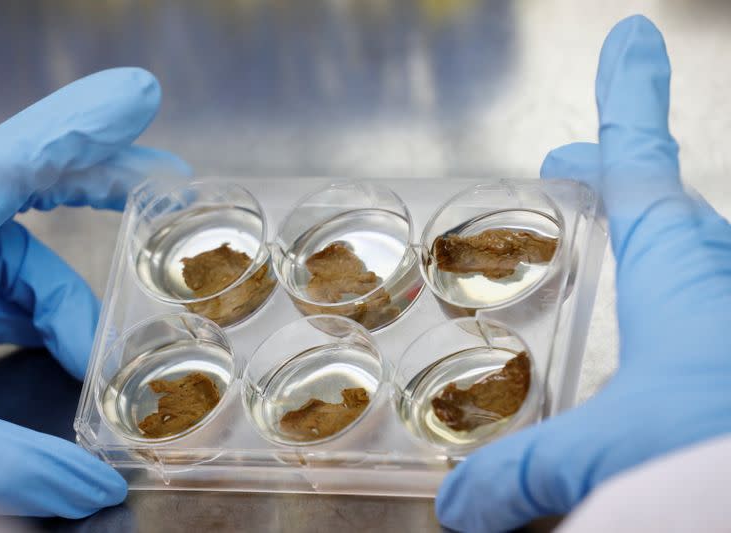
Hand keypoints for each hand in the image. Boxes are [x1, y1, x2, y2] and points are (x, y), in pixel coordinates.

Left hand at [0, 68, 190, 516]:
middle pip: (26, 224)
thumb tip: (90, 490)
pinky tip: (40, 360)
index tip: (144, 99)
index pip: (27, 158)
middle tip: (150, 242)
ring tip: (96, 371)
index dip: (94, 128)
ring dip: (53, 316)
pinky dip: (11, 326)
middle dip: (90, 246)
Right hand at [436, 15, 730, 532]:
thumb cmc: (715, 451)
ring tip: (615, 240)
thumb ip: (528, 471)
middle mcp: (716, 276)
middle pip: (665, 203)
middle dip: (619, 175)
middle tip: (575, 165)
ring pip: (694, 255)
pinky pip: (706, 303)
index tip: (634, 42)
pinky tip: (664, 338)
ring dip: (654, 239)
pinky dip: (683, 301)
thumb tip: (459, 508)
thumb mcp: (608, 454)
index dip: (630, 100)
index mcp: (674, 266)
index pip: (642, 163)